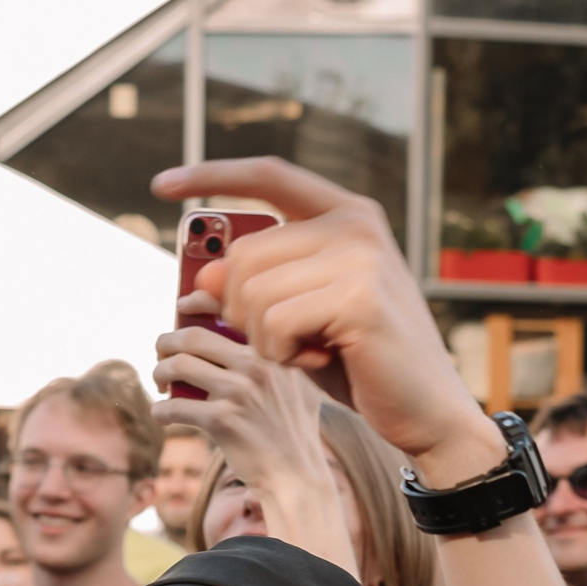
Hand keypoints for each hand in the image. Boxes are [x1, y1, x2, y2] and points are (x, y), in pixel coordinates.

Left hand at [149, 158, 501, 486]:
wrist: (425, 410)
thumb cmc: (359, 363)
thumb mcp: (296, 319)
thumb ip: (254, 289)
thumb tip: (200, 275)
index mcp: (346, 214)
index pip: (268, 175)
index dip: (212, 176)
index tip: (160, 185)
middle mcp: (356, 223)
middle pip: (244, 253)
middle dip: (244, 310)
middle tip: (286, 339)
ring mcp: (362, 256)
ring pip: (253, 293)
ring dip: (267, 340)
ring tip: (312, 351)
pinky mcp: (359, 297)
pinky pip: (276, 324)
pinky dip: (285, 356)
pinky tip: (323, 361)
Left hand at [151, 329, 356, 575]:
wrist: (298, 477)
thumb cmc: (292, 431)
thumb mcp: (297, 385)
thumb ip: (272, 360)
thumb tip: (227, 338)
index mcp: (272, 349)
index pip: (228, 308)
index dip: (197, 301)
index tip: (181, 306)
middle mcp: (257, 365)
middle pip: (191, 337)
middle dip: (165, 344)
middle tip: (161, 357)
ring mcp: (239, 392)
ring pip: (177, 367)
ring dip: (158, 374)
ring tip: (160, 386)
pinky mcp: (223, 421)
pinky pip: (174, 407)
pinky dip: (160, 411)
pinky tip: (162, 415)